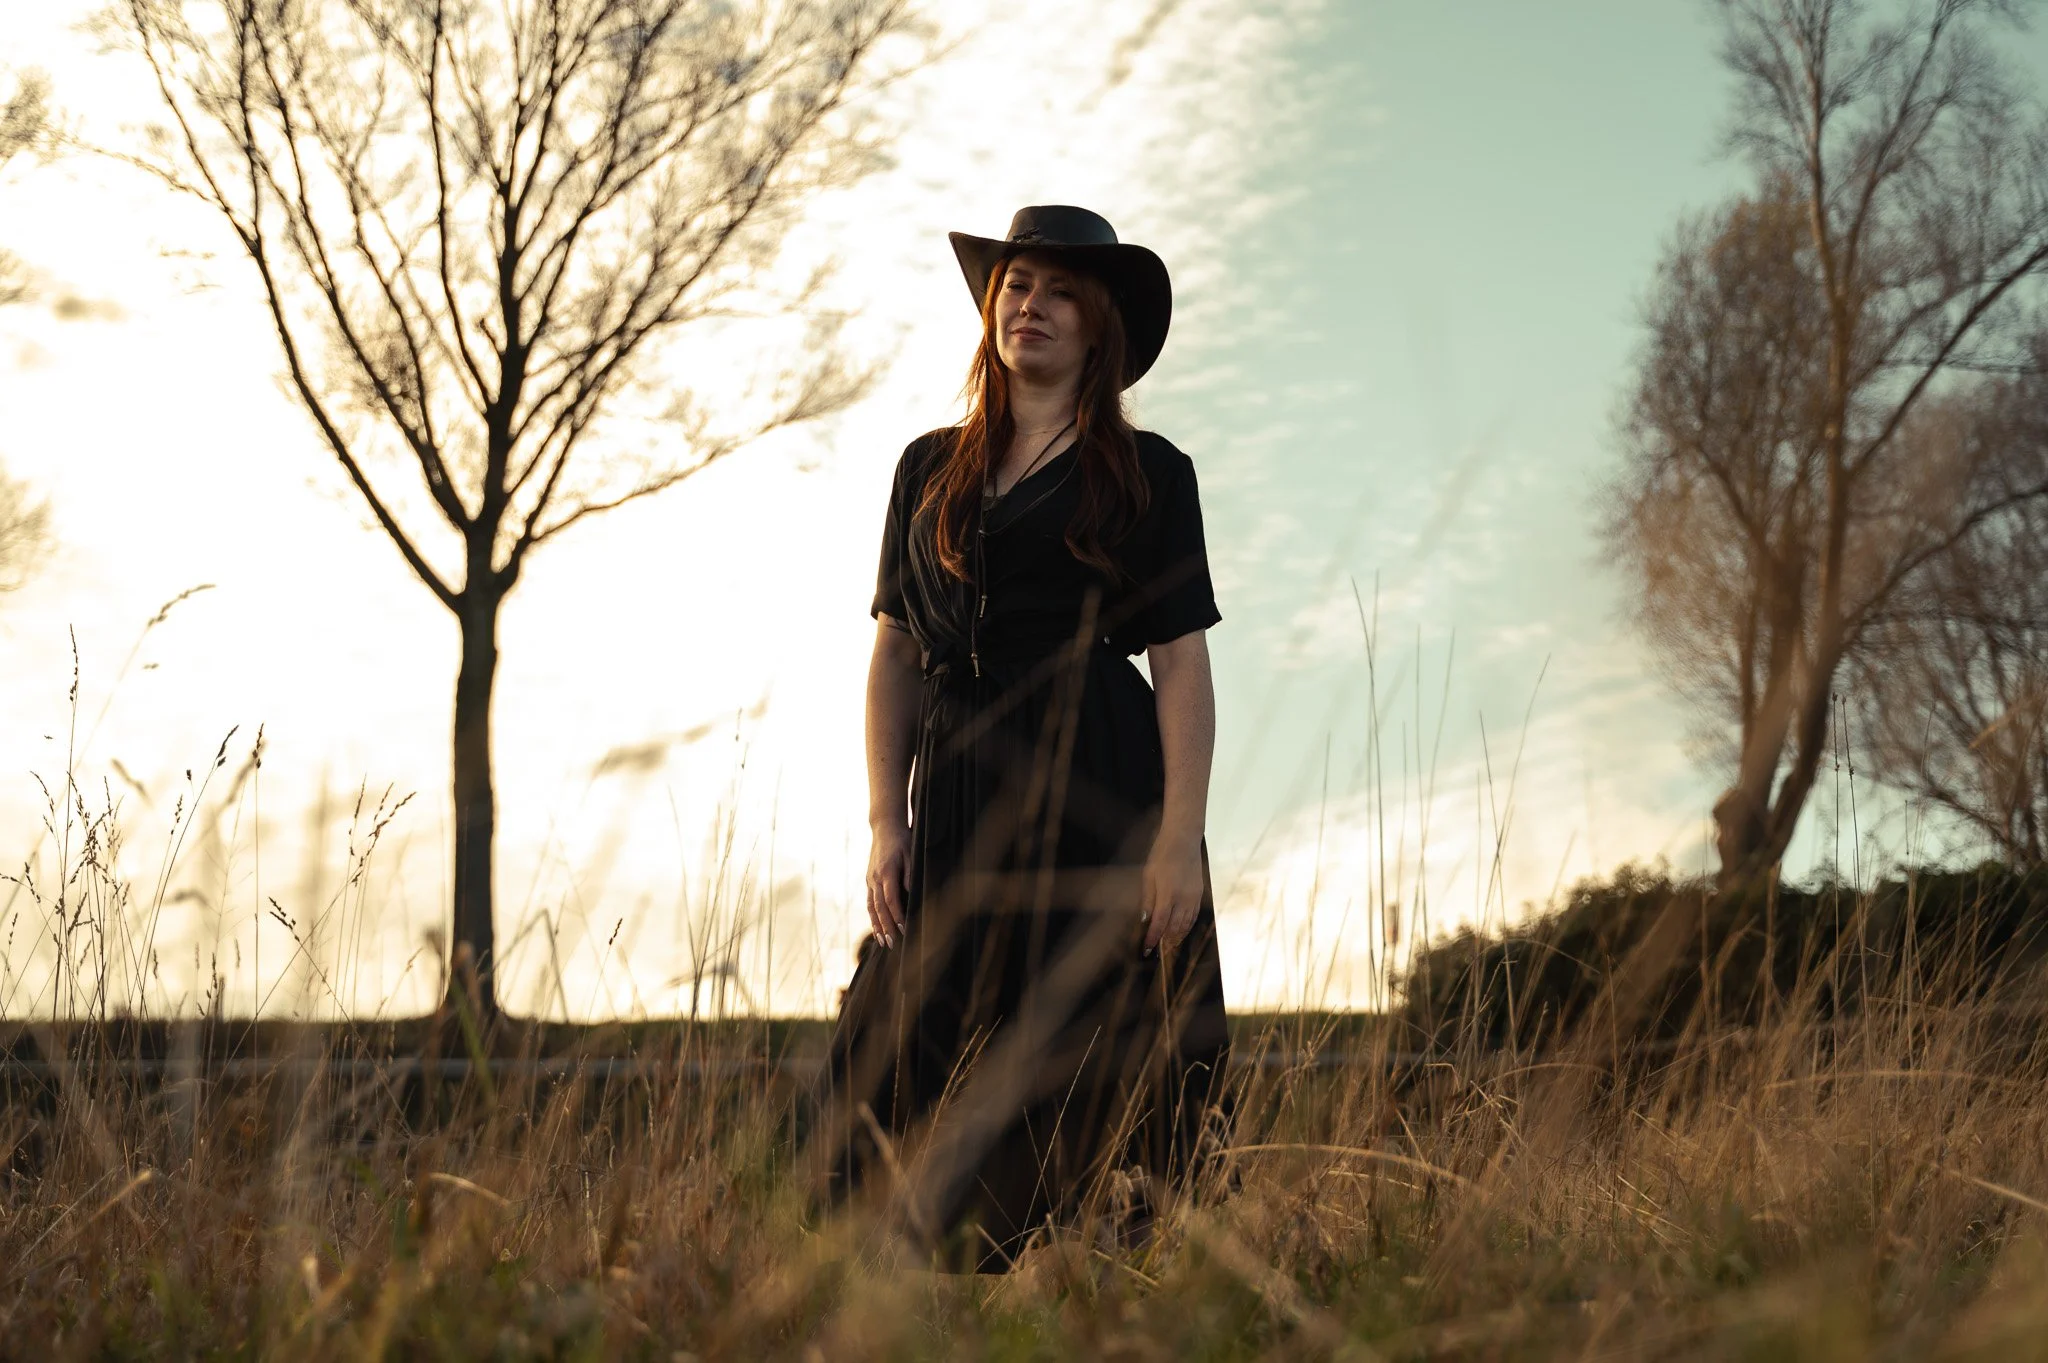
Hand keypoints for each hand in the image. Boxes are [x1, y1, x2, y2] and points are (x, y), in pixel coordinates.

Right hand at [866, 821, 910, 947]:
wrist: (884, 827)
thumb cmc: (902, 840)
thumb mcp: (911, 853)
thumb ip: (910, 874)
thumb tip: (911, 893)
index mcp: (886, 872)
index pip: (891, 899)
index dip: (897, 915)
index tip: (904, 929)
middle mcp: (875, 878)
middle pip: (879, 908)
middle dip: (886, 927)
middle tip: (893, 944)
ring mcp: (870, 880)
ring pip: (871, 908)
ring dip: (877, 926)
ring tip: (883, 943)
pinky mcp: (869, 881)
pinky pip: (869, 903)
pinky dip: (873, 917)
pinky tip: (877, 929)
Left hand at [1141, 834, 1204, 953]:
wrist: (1184, 840)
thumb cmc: (1161, 855)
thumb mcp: (1148, 876)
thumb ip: (1147, 899)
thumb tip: (1145, 920)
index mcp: (1167, 895)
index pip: (1159, 924)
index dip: (1153, 938)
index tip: (1147, 949)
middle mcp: (1183, 900)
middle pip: (1174, 928)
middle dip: (1165, 941)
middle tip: (1158, 951)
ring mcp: (1193, 898)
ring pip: (1186, 924)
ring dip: (1177, 937)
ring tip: (1169, 946)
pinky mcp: (1199, 894)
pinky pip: (1194, 916)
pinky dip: (1187, 927)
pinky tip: (1182, 932)